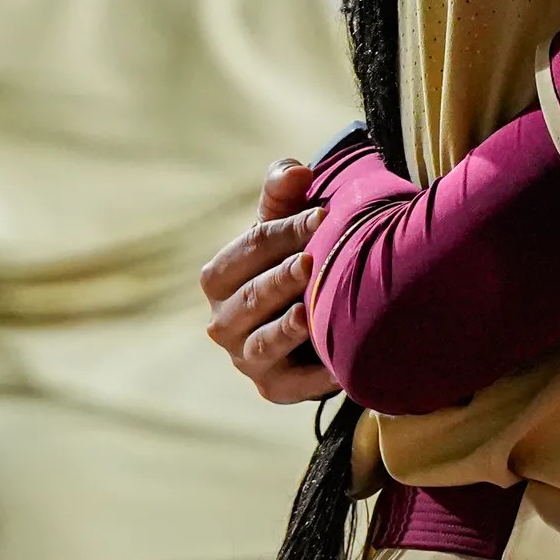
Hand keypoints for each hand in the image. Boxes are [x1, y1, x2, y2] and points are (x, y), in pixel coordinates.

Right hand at [200, 158, 333, 403]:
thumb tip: (297, 171)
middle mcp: (222, 321)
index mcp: (219, 277)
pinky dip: (315, 377)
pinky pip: (291, 386)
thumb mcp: (285, 224)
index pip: (248, 250)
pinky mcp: (273, 388)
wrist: (311, 319)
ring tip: (311, 311)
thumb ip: (283, 192)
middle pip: (251, 297)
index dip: (284, 231)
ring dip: (287, 327)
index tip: (324, 215)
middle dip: (283, 276)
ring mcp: (245, 357)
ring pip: (262, 342)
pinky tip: (340, 362)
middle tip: (315, 260)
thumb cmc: (293, 258)